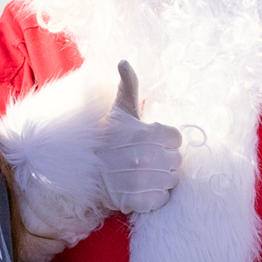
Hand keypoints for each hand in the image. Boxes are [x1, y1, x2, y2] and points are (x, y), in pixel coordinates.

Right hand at [97, 61, 183, 214]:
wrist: (85, 171)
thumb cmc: (107, 139)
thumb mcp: (119, 110)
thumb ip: (128, 85)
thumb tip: (124, 61)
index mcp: (147, 134)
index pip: (176, 139)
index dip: (166, 141)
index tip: (151, 142)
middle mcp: (147, 157)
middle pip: (177, 161)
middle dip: (165, 160)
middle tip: (146, 159)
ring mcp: (143, 180)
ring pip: (171, 180)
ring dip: (160, 178)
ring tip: (143, 173)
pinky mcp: (139, 200)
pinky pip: (162, 199)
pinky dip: (154, 196)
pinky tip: (141, 188)